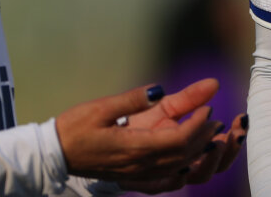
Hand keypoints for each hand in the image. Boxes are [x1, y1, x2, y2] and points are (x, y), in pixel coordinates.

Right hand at [55, 79, 246, 191]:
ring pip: (178, 169)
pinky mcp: (133, 180)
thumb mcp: (103, 106)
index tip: (207, 108)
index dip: (197, 125)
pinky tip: (190, 159)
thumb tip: (160, 88)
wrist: (54, 155)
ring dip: (199, 154)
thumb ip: (134, 98)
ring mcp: (137, 176)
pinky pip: (166, 181)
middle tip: (216, 118)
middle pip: (184, 156)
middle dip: (205, 137)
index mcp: (133, 148)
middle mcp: (139, 167)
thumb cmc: (76, 127)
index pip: (178, 141)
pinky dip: (183, 170)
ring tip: (211, 135)